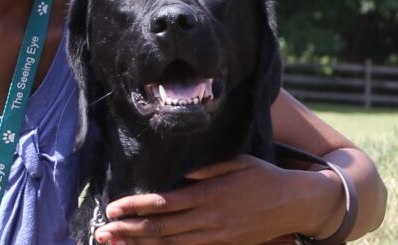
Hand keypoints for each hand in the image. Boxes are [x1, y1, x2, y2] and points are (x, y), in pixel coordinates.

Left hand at [93, 154, 320, 244]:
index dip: (136, 207)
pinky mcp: (222, 244)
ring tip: (114, 243)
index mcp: (209, 194)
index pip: (164, 203)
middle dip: (128, 231)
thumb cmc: (264, 176)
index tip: (113, 208)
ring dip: (140, 244)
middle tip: (101, 232)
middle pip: (161, 228)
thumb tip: (180, 178)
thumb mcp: (235, 162)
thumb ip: (206, 170)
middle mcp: (209, 219)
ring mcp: (215, 236)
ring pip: (170, 244)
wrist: (295, 204)